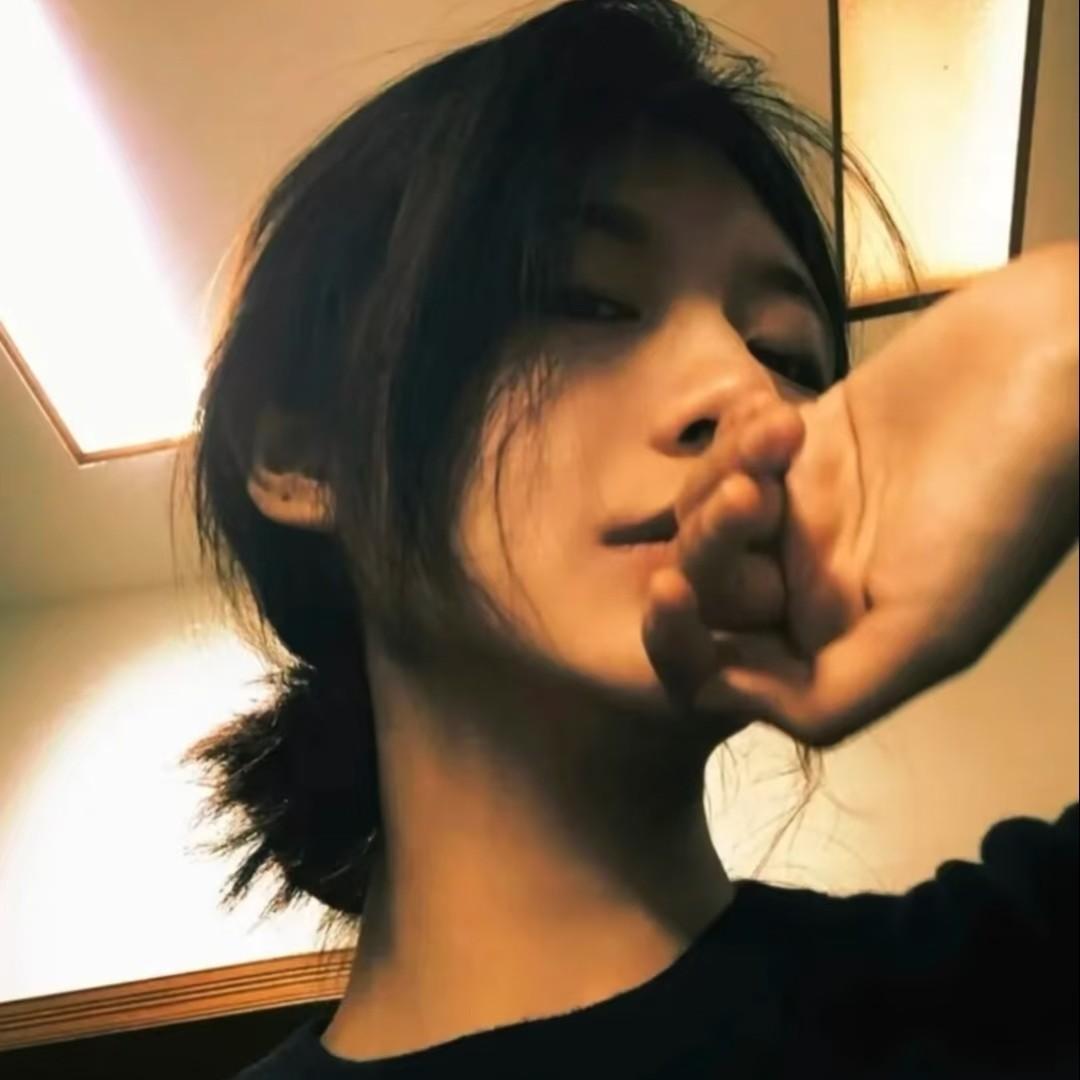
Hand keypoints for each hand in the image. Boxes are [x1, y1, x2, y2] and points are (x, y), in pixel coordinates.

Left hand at [644, 243, 1078, 746]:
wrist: (1050, 365)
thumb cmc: (1003, 504)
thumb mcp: (932, 631)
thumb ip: (832, 694)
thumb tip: (722, 696)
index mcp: (841, 641)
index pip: (725, 671)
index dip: (681, 645)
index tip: (671, 590)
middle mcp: (817, 583)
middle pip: (711, 588)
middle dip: (712, 544)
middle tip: (756, 491)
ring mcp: (806, 511)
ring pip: (707, 517)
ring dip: (724, 478)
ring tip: (782, 432)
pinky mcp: (803, 445)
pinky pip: (727, 454)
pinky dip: (737, 435)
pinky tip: (782, 412)